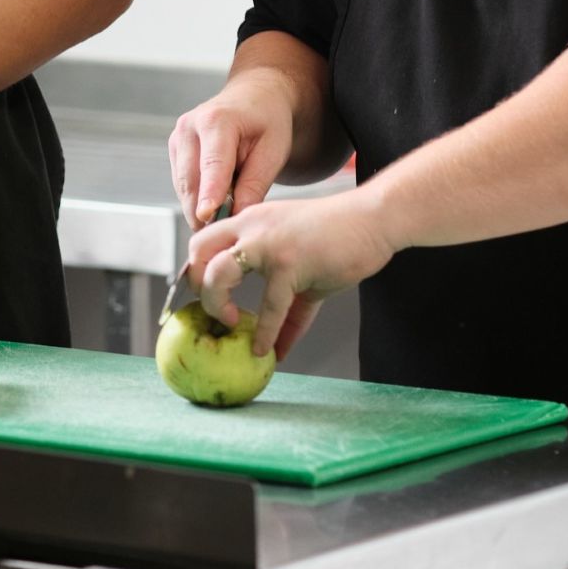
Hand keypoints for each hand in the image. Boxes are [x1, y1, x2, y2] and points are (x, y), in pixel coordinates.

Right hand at [169, 71, 295, 226]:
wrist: (254, 97)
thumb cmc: (268, 122)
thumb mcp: (274, 151)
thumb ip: (254, 184)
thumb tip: (236, 216)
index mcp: (217, 120)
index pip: (212, 164)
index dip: (209, 193)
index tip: (205, 217)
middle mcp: (189, 126)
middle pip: (190, 180)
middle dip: (202, 212)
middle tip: (222, 236)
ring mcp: (177, 137)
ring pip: (183, 186)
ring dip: (199, 207)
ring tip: (225, 216)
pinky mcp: (174, 148)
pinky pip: (182, 184)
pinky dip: (197, 197)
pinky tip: (217, 200)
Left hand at [188, 187, 394, 358]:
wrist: (374, 219)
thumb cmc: (339, 239)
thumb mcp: (302, 271)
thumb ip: (287, 307)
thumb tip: (278, 348)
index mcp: (250, 221)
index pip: (204, 239)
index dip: (196, 269)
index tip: (202, 296)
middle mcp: (252, 227)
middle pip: (197, 250)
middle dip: (194, 283)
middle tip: (210, 308)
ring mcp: (269, 244)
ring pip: (218, 273)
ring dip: (216, 304)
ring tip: (229, 323)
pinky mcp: (292, 264)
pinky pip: (270, 306)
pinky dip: (265, 333)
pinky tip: (264, 349)